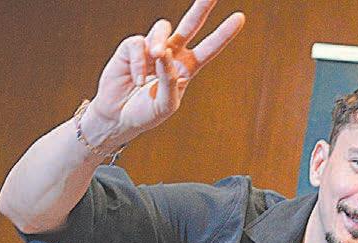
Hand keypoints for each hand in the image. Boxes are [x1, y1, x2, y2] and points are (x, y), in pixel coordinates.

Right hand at [82, 1, 244, 147]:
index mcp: (186, 68)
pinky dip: (139, 63)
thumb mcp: (166, 104)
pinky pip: (139, 44)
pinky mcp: (133, 47)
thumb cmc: (144, 113)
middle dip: (202, 8)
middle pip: (191, 25)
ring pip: (163, 28)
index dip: (223, 34)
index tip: (239, 18)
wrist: (118, 117)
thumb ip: (170, 80)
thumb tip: (165, 52)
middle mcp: (172, 54)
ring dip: (160, 41)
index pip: (209, 48)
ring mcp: (152, 47)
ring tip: (156, 55)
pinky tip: (137, 79)